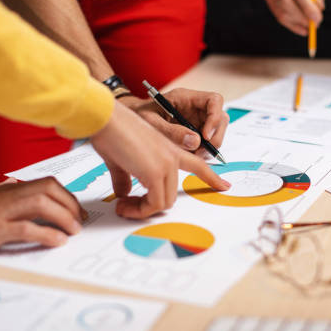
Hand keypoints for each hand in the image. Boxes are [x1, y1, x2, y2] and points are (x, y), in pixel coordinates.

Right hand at [0, 177, 85, 258]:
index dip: (68, 197)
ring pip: (41, 204)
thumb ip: (9, 198)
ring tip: (73, 231)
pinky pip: (25, 228)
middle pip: (49, 189)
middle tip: (80, 224)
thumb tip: (28, 196)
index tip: (78, 213)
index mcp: (9, 189)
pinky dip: (45, 234)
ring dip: (63, 217)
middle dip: (71, 205)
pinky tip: (57, 241)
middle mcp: (7, 195)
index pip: (48, 184)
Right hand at [92, 102, 230, 218]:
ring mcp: (166, 164)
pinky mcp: (155, 172)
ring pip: (164, 203)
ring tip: (123, 207)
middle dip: (148, 207)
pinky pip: (153, 204)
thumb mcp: (120, 159)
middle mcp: (172, 157)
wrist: (105, 120)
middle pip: (171, 196)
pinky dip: (139, 211)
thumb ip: (126, 176)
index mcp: (169, 150)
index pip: (197, 165)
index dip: (211, 177)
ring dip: (142, 211)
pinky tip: (123, 205)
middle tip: (127, 207)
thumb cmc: (110, 132)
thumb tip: (124, 192)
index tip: (225, 185)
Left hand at [119, 88, 228, 154]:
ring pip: (216, 133)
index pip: (214, 100)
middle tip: (201, 152)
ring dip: (208, 147)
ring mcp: (197, 121)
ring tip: (191, 156)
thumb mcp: (151, 122)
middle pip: (220, 119)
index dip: (215, 117)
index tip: (205, 136)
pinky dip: (201, 153)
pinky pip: (206, 144)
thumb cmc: (138, 115)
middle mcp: (195, 108)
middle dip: (215, 137)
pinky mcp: (194, 134)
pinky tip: (187, 156)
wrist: (130, 120)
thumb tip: (195, 141)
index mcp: (186, 98)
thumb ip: (171, 131)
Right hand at [265, 0, 329, 35]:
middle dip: (301, 18)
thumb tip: (317, 11)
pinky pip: (280, 18)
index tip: (318, 19)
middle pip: (286, 3)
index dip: (308, 7)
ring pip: (282, 13)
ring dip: (298, 23)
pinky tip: (303, 29)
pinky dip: (293, 26)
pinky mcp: (270, 1)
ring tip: (311, 27)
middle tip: (314, 26)